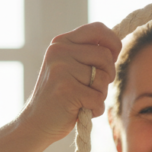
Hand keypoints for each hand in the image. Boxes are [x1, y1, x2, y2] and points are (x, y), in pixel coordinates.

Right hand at [22, 22, 121, 142]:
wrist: (35, 122)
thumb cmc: (60, 96)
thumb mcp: (70, 67)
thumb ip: (88, 55)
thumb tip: (115, 47)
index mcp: (62, 42)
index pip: (97, 29)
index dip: (113, 43)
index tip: (113, 58)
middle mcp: (60, 51)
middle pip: (105, 56)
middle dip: (108, 76)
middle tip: (94, 88)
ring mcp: (62, 69)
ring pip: (103, 79)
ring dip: (100, 95)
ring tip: (83, 100)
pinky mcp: (67, 90)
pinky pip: (98, 98)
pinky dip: (95, 109)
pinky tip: (80, 111)